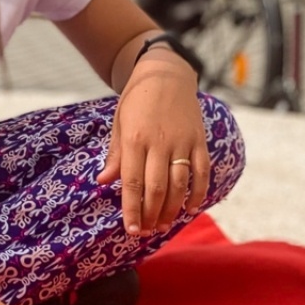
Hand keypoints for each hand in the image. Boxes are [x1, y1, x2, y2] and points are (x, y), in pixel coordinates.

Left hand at [98, 50, 207, 235]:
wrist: (166, 73)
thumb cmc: (137, 100)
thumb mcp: (119, 123)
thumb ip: (115, 154)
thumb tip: (102, 181)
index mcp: (135, 139)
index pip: (132, 183)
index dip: (132, 209)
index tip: (131, 230)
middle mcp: (159, 142)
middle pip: (157, 188)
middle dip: (151, 215)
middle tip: (146, 231)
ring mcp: (182, 142)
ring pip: (180, 184)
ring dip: (172, 209)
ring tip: (163, 224)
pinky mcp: (199, 140)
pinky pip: (202, 172)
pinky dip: (198, 193)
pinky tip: (190, 209)